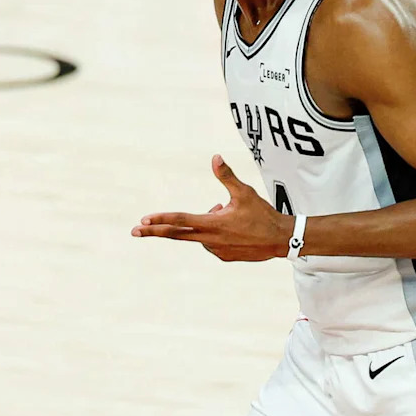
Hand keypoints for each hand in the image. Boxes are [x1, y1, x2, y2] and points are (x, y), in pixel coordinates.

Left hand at [132, 155, 291, 261]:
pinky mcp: (225, 257)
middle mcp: (211, 240)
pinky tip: (233, 230)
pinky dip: (215, 235)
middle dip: (155, 231)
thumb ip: (226, 176)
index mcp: (213, 224)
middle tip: (134, 231)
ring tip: (228, 215)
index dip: (161, 219)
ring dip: (204, 225)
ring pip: (200, 236)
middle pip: (177, 234)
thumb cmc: (263, 214)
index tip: (143, 221)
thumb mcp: (244, 192)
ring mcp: (218, 251)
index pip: (180, 220)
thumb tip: (215, 157)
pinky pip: (212, 244)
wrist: (281, 240)